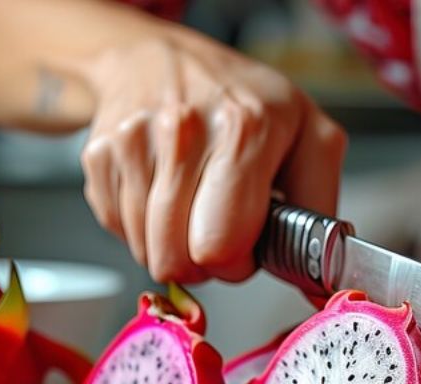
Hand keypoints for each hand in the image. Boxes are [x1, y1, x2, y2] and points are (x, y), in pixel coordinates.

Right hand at [76, 36, 345, 282]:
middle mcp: (183, 130)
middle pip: (176, 257)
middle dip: (202, 262)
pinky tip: (163, 195)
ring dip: (171, 245)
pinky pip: (116, 228)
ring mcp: (133, 141)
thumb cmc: (245, 101)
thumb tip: (319, 288)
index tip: (247, 243)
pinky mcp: (99, 154)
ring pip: (144, 250)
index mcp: (245, 128)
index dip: (238, 262)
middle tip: (218, 229)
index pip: (222, 245)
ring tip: (193, 206)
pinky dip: (141, 226)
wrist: (166, 57)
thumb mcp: (310, 137)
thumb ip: (322, 214)